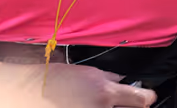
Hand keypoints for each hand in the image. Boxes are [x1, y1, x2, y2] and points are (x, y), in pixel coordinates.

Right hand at [26, 62, 154, 107]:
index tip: (147, 96)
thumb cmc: (54, 80)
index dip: (147, 97)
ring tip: (96, 101)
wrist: (29, 93)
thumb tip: (123, 83)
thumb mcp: (86, 72)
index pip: (142, 100)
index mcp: (104, 93)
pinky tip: (86, 104)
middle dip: (131, 105)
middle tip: (121, 100)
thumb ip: (108, 79)